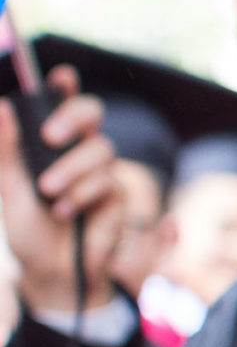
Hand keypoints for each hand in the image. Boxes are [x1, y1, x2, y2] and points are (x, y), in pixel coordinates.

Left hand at [0, 68, 125, 315]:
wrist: (49, 269)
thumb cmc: (27, 225)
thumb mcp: (8, 186)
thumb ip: (6, 148)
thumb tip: (2, 106)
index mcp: (51, 143)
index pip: (62, 104)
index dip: (65, 86)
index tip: (60, 76)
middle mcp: (79, 150)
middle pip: (92, 112)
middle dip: (73, 117)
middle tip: (50, 136)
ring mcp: (100, 171)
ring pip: (100, 150)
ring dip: (70, 171)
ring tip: (49, 193)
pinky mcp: (116, 196)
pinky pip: (107, 182)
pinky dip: (82, 195)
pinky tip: (64, 212)